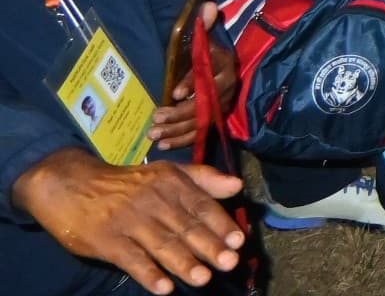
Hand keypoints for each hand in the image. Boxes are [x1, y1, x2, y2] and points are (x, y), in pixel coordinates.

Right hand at [11, 149, 246, 293]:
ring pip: (161, 244)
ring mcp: (129, 221)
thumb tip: (238, 187)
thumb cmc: (128, 184)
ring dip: (183, 263)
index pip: (201, 205)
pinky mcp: (106, 241)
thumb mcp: (165, 173)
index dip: (221, 224)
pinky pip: (131, 259)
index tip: (238, 241)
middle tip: (229, 263)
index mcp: (170, 182)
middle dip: (209, 246)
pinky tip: (164, 288)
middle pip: (185, 227)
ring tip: (203, 278)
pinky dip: (148, 274)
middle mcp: (152, 200)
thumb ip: (203, 180)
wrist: (72, 185)